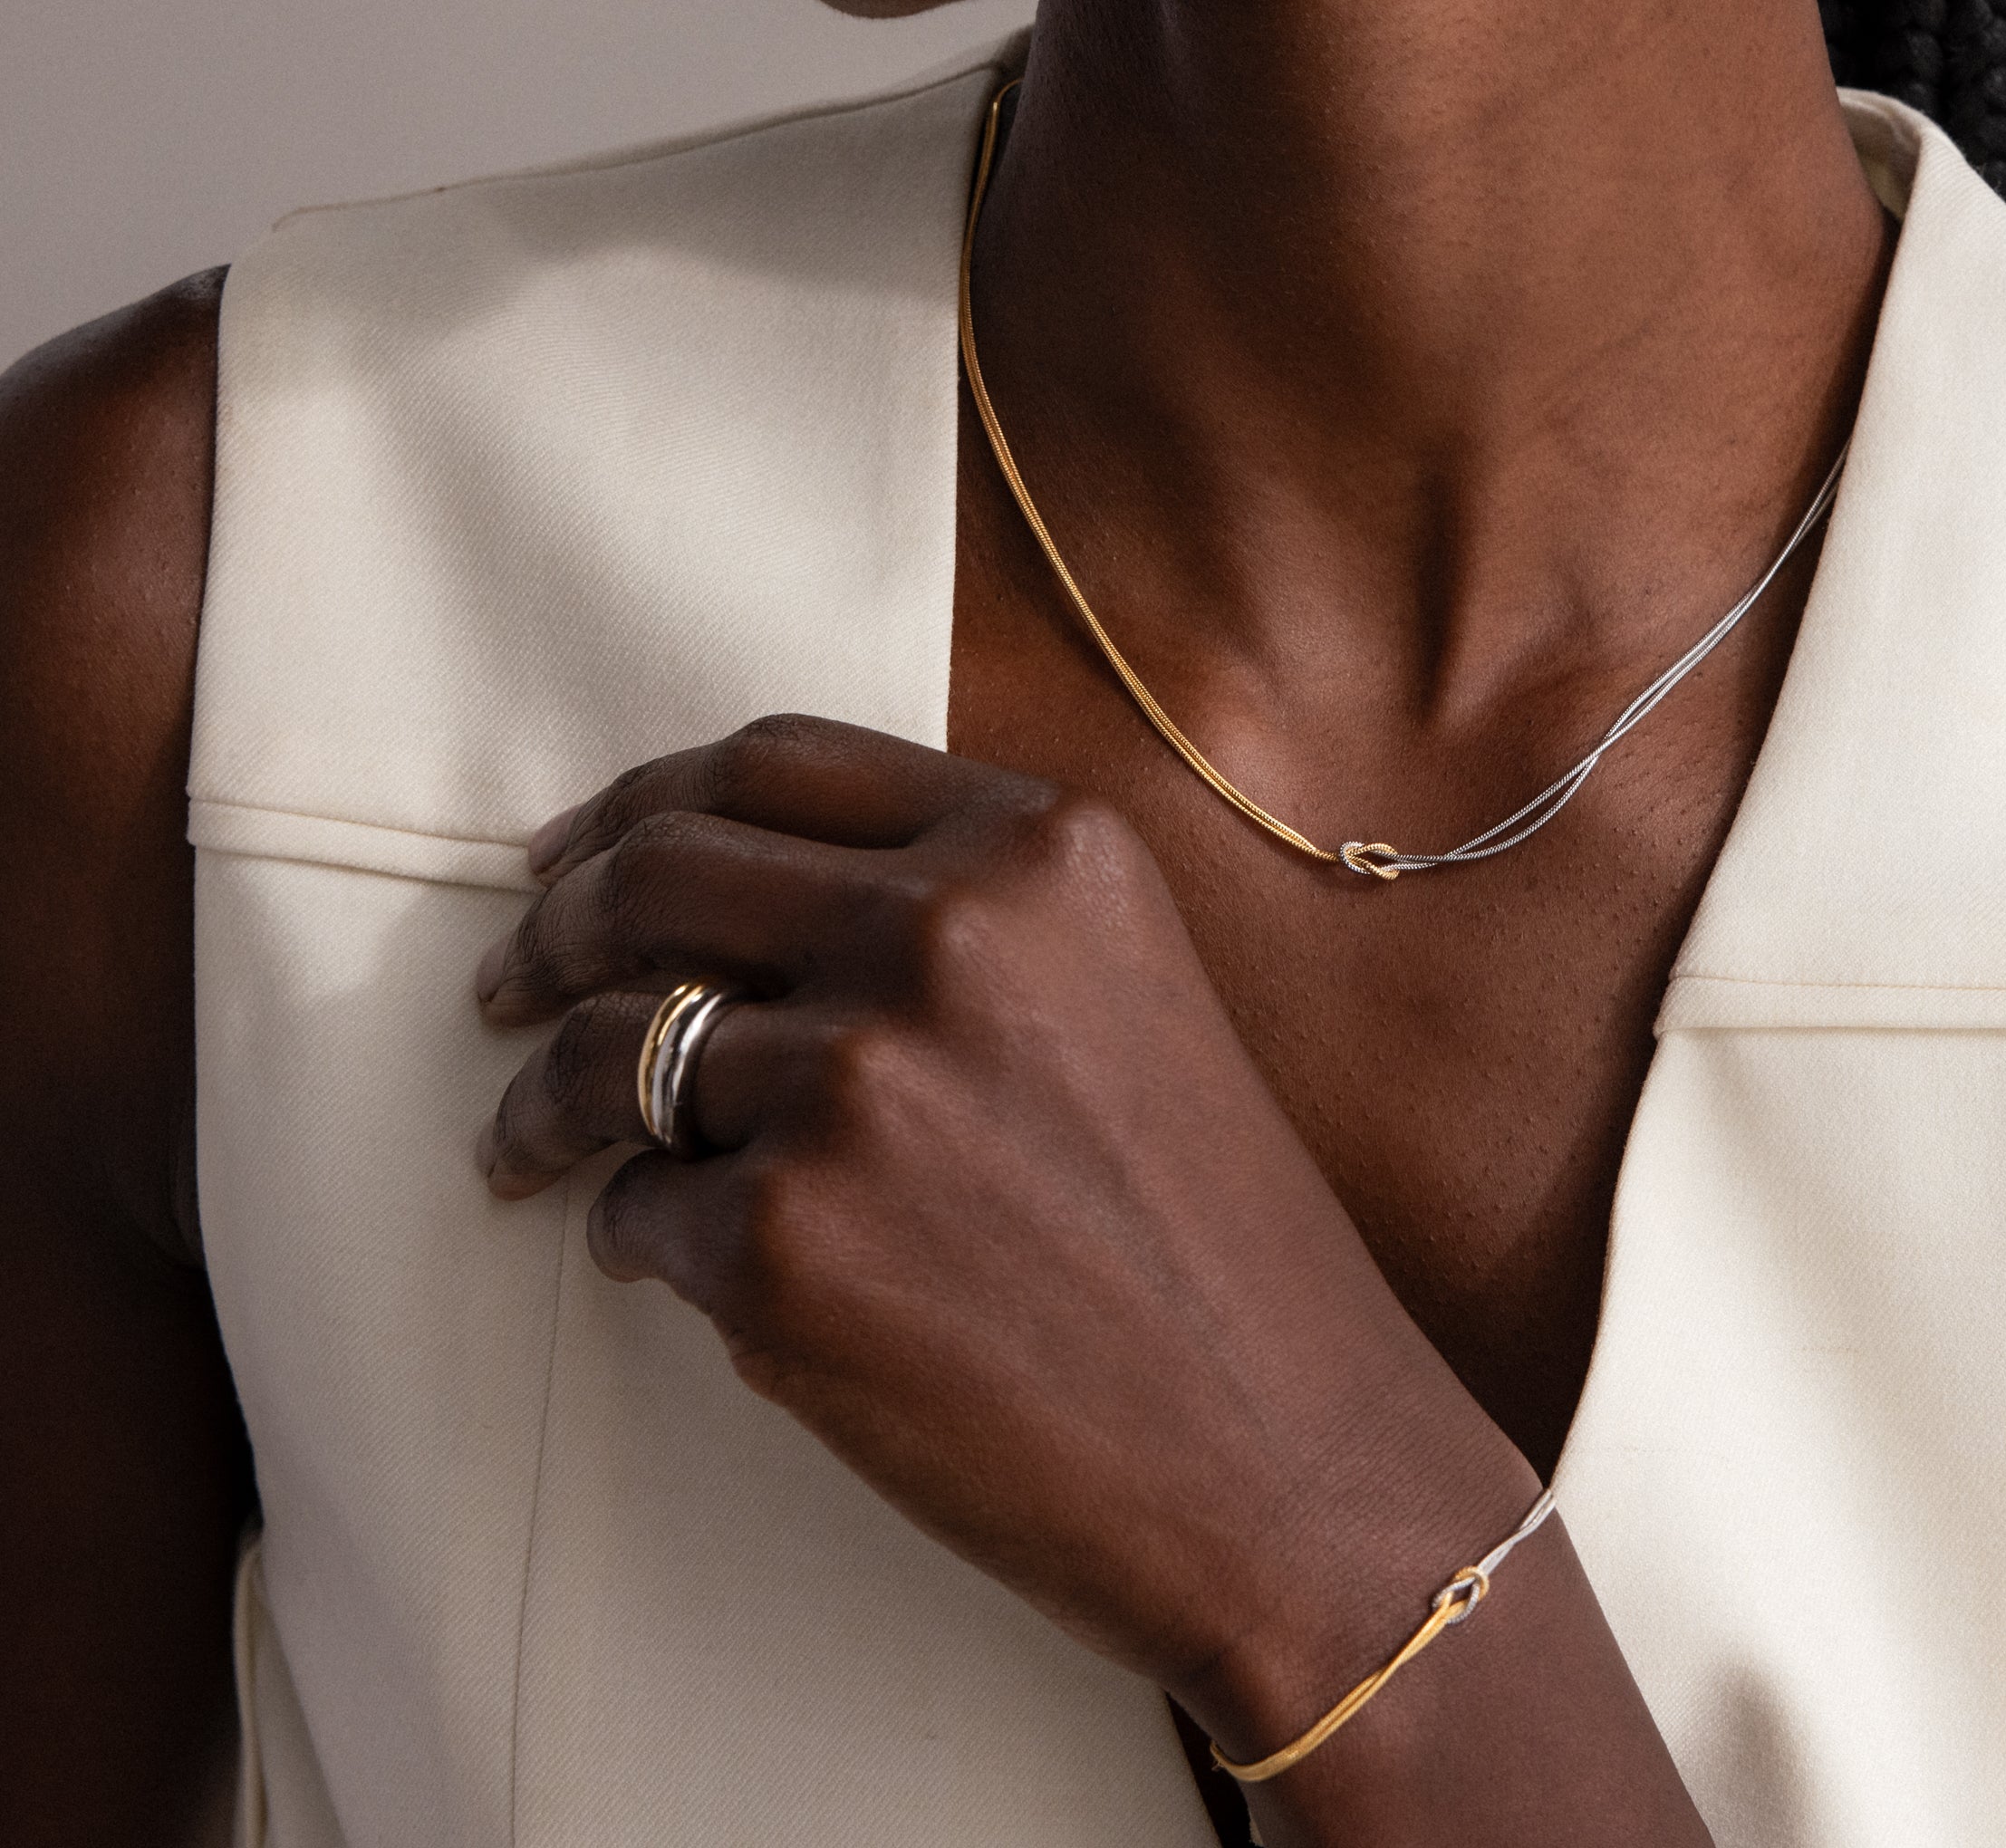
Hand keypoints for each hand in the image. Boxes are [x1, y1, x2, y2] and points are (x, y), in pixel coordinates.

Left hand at [472, 714, 1534, 1726]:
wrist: (1285, 1455)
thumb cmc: (1205, 1232)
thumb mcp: (1123, 984)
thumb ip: (961, 903)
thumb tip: (720, 891)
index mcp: (1040, 845)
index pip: (772, 761)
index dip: (640, 799)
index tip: (569, 854)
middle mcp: (945, 933)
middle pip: (660, 871)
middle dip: (551, 929)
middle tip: (509, 985)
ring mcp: (860, 1085)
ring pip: (610, 1050)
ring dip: (545, 1101)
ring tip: (526, 1144)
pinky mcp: (788, 1249)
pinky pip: (635, 1214)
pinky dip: (632, 1235)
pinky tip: (676, 1263)